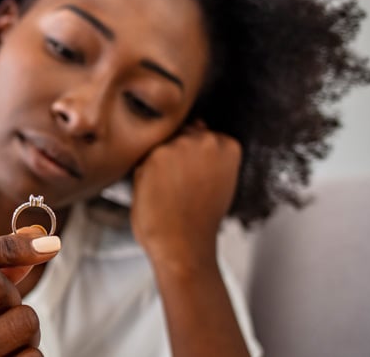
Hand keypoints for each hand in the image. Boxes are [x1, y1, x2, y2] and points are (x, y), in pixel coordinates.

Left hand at [130, 120, 241, 268]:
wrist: (184, 244)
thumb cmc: (199, 218)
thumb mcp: (217, 179)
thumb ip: (207, 153)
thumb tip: (197, 125)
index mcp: (227, 144)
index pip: (199, 134)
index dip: (191, 159)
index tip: (192, 179)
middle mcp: (206, 139)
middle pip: (179, 135)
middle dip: (175, 157)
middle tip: (178, 188)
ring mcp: (179, 145)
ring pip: (160, 147)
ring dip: (157, 165)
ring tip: (168, 192)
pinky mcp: (154, 155)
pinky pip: (142, 160)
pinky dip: (143, 176)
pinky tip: (156, 193)